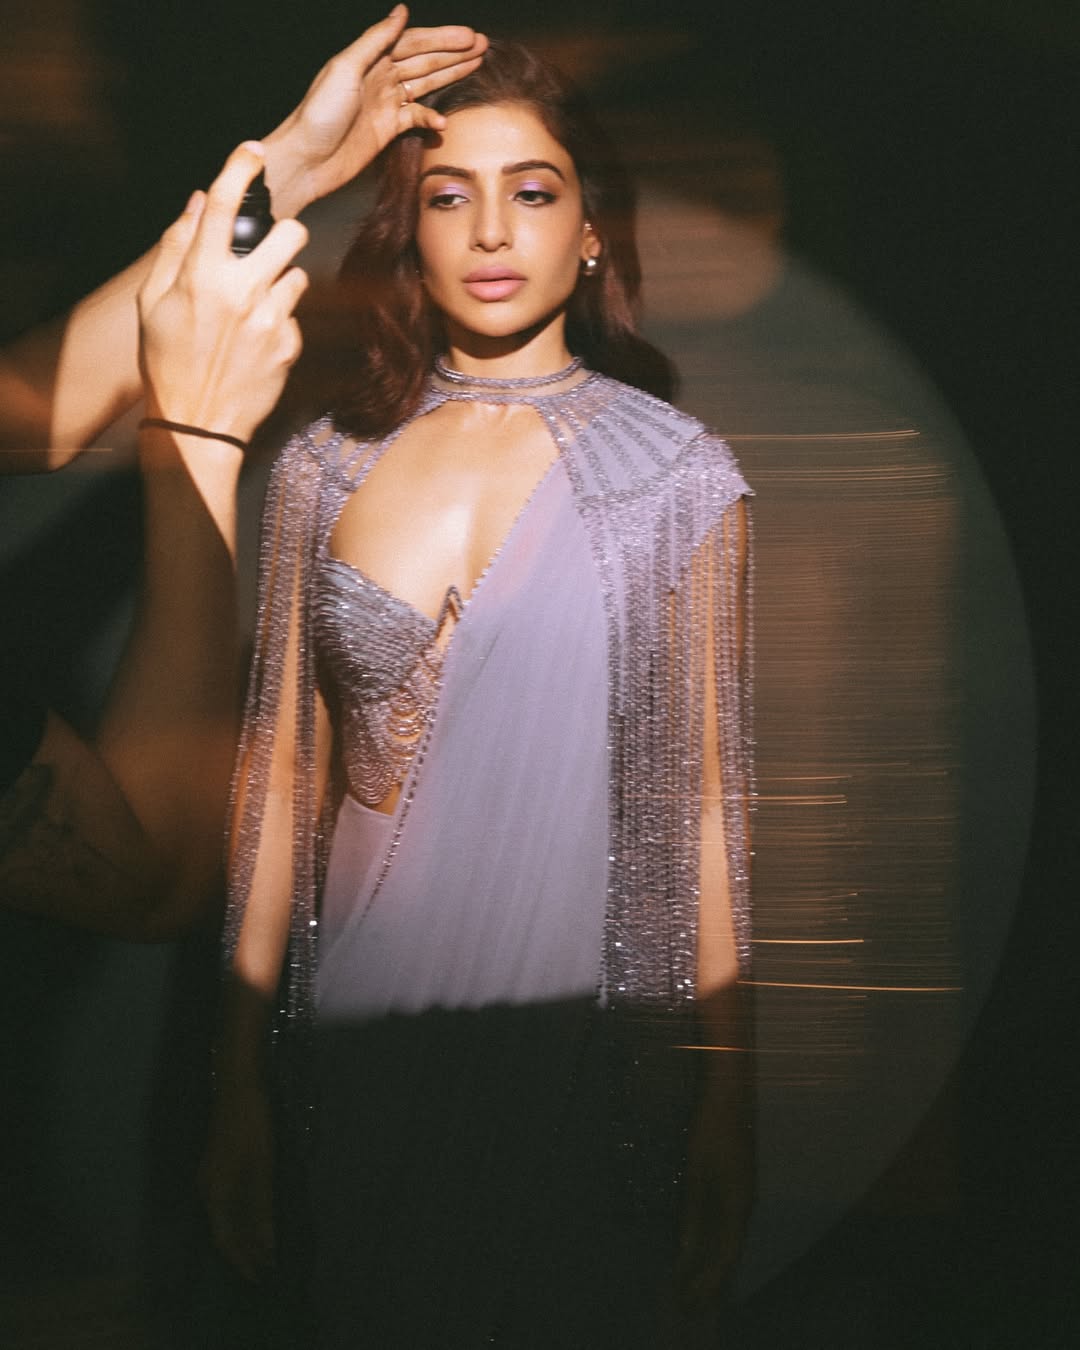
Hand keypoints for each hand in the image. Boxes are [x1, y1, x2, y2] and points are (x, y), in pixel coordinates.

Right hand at [137, 142, 308, 442]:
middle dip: (284, 233)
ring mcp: (270, 320)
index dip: (241, 168)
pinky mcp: (289, 346)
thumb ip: (176, 248)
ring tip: (255, 304)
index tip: (254, 153)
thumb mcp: (153, 302)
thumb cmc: (167, 361)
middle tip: (269, 248)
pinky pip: (294, 315)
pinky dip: (279, 319)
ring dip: (281, 279)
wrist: (196, 423)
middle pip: (290, 233)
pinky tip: (256, 341)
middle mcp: (241, 292)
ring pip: (298, 273)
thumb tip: (197, 203)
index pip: (223, 204)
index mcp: (201, 275)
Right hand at [201, 1078, 276, 1281]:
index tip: (260, 1278)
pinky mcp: (222, 1162)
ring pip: (228, 1215)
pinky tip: (259, 1215)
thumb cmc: (251, 1127)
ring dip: (246, 1233)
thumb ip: (262, 1209)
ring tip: (264, 1249)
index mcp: (214, 1194)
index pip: (226, 1240)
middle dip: (244, 1251)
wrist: (239, 1085)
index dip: (242, 1260)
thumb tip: (267, 1248)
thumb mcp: (261, 1169)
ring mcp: (213, 1174)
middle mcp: (208, 1189)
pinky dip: (245, 1214)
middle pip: (225, 1230)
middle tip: (266, 1269)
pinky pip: (231, 1199)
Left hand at [262, 4, 486, 216]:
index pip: (413, 42)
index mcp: (369, 59)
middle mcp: (380, 78)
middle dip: (453, 53)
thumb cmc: (318, 114)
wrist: (306, 161)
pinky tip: (444, 122)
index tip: (469, 36)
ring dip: (450, 76)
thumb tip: (401, 12)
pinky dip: (431, 120)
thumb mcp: (345, 69)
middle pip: (424, 60)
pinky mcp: (387, 131)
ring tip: (477, 66)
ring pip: (425, 85)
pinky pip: (416, 120)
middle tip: (483, 46)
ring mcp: (385, 105)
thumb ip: (374, 40)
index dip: (442, 38)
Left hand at [677, 1090, 754, 1309]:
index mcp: (739, 1205)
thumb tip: (686, 1251)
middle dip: (709, 1280)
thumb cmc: (711, 1130)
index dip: (708, 1282)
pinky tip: (698, 1248)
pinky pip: (724, 1222)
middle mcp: (745, 1204)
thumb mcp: (696, 1172)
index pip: (725, 1257)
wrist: (730, 1094)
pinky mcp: (734, 1182)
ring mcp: (742, 1193)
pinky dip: (710, 1241)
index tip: (688, 1302)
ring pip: (726, 1238)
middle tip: (687, 1304)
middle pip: (728, 1252)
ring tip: (690, 1284)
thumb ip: (693, 1212)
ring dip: (709, 1262)